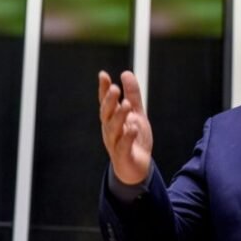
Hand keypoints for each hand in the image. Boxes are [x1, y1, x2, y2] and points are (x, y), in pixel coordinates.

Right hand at [98, 70, 152, 184]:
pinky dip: (127, 137)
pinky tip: (132, 128)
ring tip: (126, 105)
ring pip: (114, 129)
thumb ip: (132, 96)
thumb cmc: (133, 139)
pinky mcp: (123, 156)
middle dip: (109, 102)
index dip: (103, 90)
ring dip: (119, 117)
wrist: (136, 167)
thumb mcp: (136, 114)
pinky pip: (123, 146)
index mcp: (112, 119)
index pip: (106, 102)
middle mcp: (110, 130)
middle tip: (115, 89)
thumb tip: (126, 73)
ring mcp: (115, 143)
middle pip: (107, 114)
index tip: (103, 75)